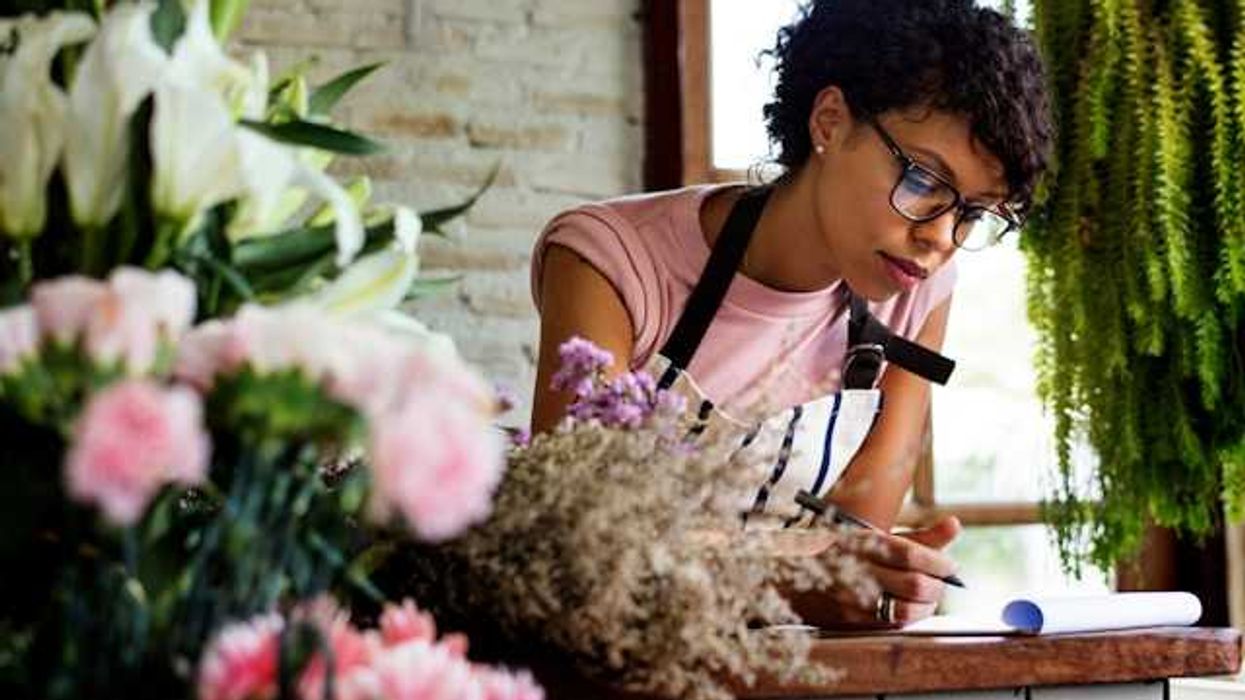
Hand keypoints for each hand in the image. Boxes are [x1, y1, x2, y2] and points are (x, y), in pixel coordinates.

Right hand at [786, 515, 962, 629]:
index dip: (938, 562)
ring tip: (928, 597)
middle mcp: (856, 569)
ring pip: (906, 610)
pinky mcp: (850, 621)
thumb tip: (956, 525)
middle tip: (941, 581)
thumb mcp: (876, 536)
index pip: (911, 553)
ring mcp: (851, 598)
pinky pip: (891, 625)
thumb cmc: (843, 552)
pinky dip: (908, 617)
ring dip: (926, 606)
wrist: (790, 576)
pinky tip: (909, 607)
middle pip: (914, 584)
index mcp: (861, 541)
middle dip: (937, 585)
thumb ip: (919, 535)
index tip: (949, 565)